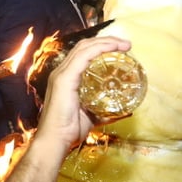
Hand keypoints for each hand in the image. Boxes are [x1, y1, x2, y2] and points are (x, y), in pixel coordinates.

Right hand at [35, 35, 131, 149]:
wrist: (55, 141)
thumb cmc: (69, 131)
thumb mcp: (92, 116)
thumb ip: (105, 111)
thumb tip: (125, 111)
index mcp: (66, 78)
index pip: (83, 53)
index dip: (101, 46)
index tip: (121, 49)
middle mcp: (61, 72)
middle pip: (84, 46)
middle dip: (106, 40)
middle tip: (126, 45)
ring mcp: (61, 74)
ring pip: (84, 48)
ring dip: (106, 42)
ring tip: (123, 45)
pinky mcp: (64, 79)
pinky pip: (83, 57)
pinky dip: (99, 49)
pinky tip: (112, 48)